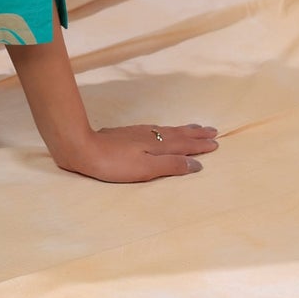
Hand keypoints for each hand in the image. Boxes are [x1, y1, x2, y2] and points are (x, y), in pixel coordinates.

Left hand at [56, 122, 219, 181]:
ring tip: (194, 128)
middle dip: (195, 134)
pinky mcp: (126, 134)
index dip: (200, 145)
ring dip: (183, 130)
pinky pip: (155, 129)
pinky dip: (166, 130)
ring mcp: (138, 133)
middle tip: (212, 130)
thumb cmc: (114, 164)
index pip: (184, 145)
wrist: (82, 147)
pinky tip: (162, 131)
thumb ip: (171, 166)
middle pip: (178, 134)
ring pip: (166, 130)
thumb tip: (197, 164)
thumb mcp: (146, 169)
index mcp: (157, 145)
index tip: (216, 143)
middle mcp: (150, 135)